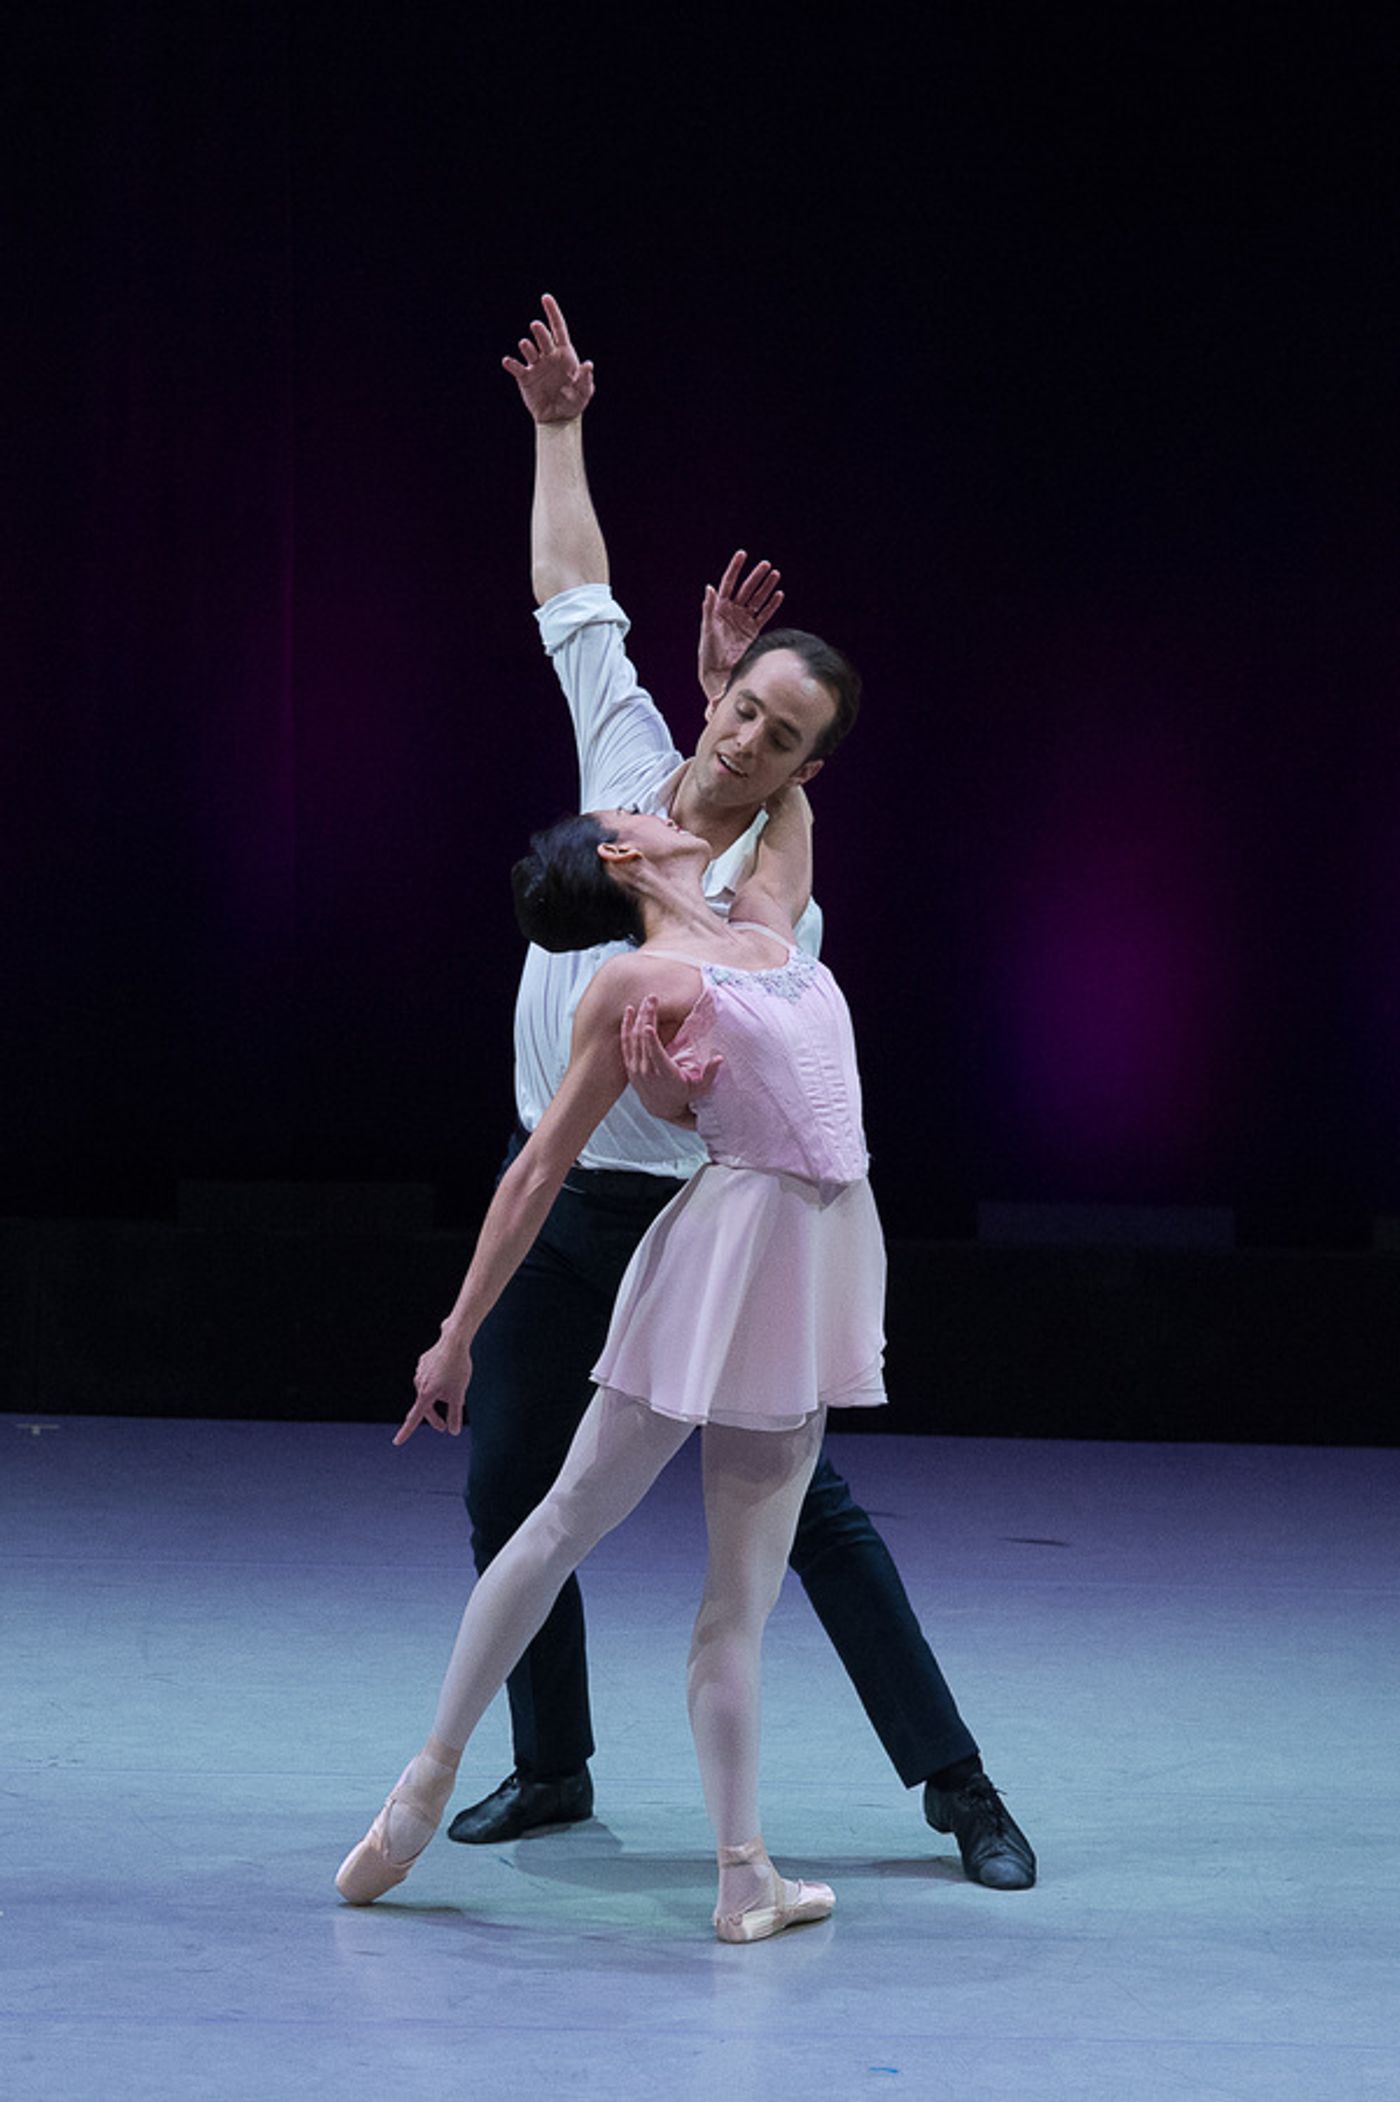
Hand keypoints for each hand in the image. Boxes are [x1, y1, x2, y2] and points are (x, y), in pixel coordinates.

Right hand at [393, 1327, 473, 1444]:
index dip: (406, 1432)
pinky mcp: (423, 1362)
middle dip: (434, 1417)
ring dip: (439, 1397)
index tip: (397, 1442)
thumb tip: (453, 1432)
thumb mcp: (459, 1394)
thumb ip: (455, 1415)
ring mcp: (420, 1372)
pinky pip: (431, 1377)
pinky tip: (449, 1374)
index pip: (414, 1418)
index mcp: (426, 1394)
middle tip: (444, 1427)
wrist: (454, 1341)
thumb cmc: (458, 1369)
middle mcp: (419, 1384)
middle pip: (424, 1406)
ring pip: (429, 1391)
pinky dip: (439, 1381)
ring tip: (455, 1391)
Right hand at [502, 293, 595, 424]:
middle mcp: (548, 355)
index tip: (545, 297)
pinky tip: (508, 361)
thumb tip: (588, 364)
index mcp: (564, 354)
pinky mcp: (525, 378)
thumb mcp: (583, 393)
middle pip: (543, 337)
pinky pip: (516, 367)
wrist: (558, 418)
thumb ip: (585, 379)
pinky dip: (511, 363)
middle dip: (539, 331)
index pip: (558, 328)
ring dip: (527, 346)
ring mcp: (536, 365)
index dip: (552, 312)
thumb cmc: (573, 402)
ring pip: (529, 349)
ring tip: (525, 345)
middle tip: (536, 326)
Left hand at [621, 997, 721, 1122]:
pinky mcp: (630, 1064)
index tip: (648, 1026)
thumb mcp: (700, 1088)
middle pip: (643, 1041)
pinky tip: (629, 1012)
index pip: (655, 1056)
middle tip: (652, 998)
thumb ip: (710, 1073)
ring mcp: (636, 1067)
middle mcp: (646, 1070)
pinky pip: (625, 1042)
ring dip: (638, 1018)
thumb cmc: (683, 1094)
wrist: (661, 1107)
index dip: (651, 1041)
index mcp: (664, 1074)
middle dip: (647, 1017)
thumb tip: (720, 1058)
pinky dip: (626, 1026)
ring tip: (645, 1001)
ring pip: (634, 1039)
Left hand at [698, 550, 783, 700]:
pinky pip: (764, 615)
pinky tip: (779, 595)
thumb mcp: (708, 629)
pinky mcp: (752, 631)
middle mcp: (732, 612)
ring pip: (757, 600)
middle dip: (756, 577)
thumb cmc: (709, 652)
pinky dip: (771, 606)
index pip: (728, 583)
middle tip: (766, 565)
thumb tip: (710, 587)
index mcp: (719, 608)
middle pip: (746, 589)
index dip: (735, 569)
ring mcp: (743, 621)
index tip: (742, 554)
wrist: (719, 672)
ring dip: (766, 588)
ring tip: (775, 575)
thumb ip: (709, 608)